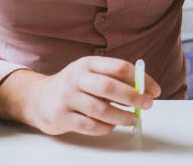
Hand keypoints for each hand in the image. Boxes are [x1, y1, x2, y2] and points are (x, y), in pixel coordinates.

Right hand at [22, 57, 160, 135]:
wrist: (38, 98)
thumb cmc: (75, 86)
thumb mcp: (92, 74)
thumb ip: (116, 79)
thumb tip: (146, 91)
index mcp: (88, 64)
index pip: (119, 67)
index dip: (141, 79)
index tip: (154, 90)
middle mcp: (76, 78)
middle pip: (109, 87)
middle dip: (133, 97)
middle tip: (147, 105)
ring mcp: (66, 98)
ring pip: (100, 109)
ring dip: (121, 116)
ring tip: (133, 119)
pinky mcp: (60, 117)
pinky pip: (89, 125)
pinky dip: (105, 127)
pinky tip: (112, 126)